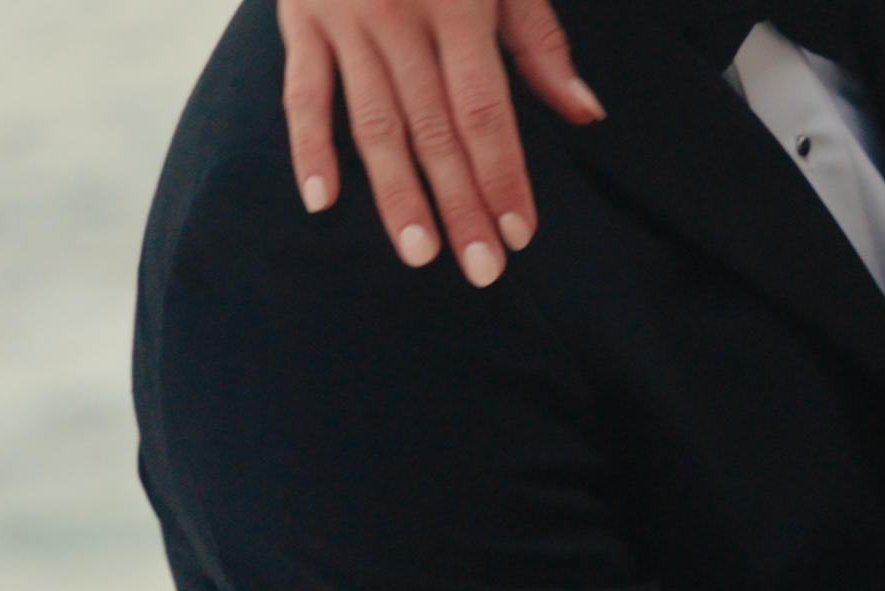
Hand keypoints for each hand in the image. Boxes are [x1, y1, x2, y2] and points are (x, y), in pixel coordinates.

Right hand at [280, 0, 602, 286]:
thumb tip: (585, 112)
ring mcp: (344, 18)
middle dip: (459, 204)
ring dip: (395, 194)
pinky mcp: (299, 17)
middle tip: (481, 270)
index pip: (485, 111)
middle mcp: (398, 16)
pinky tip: (321, 203)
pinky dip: (307, 148)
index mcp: (458, 5)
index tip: (519, 235)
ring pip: (373, 122)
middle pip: (434, 129)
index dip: (503, 176)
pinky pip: (302, 93)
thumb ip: (538, 41)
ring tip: (419, 255)